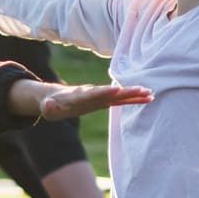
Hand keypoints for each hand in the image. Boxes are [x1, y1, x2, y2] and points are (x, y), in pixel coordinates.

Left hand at [21, 80, 153, 120]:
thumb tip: (49, 106)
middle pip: (111, 91)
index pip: (93, 93)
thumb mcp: (48, 108)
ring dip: (133, 94)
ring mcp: (100, 96)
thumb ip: (50, 107)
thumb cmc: (51, 105)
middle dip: (125, 91)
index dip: (104, 92)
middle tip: (141, 89)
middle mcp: (93, 93)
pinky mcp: (104, 100)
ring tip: (150, 93)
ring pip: (119, 94)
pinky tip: (147, 99)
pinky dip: (133, 100)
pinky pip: (121, 100)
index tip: (116, 90)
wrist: (55, 97)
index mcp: (80, 95)